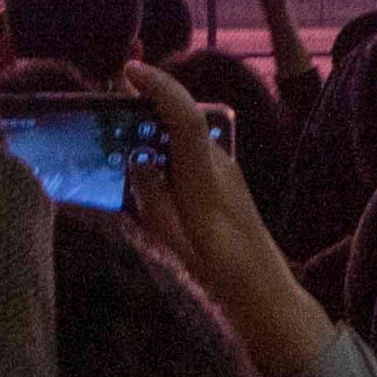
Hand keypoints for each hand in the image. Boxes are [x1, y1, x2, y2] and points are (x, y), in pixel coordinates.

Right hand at [121, 60, 337, 376]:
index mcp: (206, 177)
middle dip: (147, 106)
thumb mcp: (176, 244)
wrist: (270, 306)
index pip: (185, 114)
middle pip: (183, 120)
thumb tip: (137, 157)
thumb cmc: (221, 281)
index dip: (158, 86)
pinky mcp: (228, 192)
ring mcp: (227, 178)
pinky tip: (145, 176)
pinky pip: (191, 159)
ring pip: (186, 139)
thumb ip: (153, 198)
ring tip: (116, 141)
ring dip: (155, 132)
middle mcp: (220, 167)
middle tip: (106, 109)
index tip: (129, 70)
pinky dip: (166, 154)